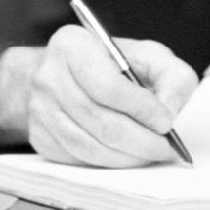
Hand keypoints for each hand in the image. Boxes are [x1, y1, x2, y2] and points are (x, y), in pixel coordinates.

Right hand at [0, 27, 197, 167]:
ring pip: (89, 147)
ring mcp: (39, 111)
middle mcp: (48, 77)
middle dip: (141, 140)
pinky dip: (109, 164)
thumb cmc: (111, 63)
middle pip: (100, 121)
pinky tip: (128, 156)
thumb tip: (169, 110)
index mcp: (72, 46)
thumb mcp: (146, 54)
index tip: (167, 123)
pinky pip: (79, 160)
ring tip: (152, 154)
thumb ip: (170, 75)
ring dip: (127, 157)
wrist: (64, 74)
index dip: (141, 108)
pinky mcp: (40, 138)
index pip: (107, 86)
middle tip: (167, 149)